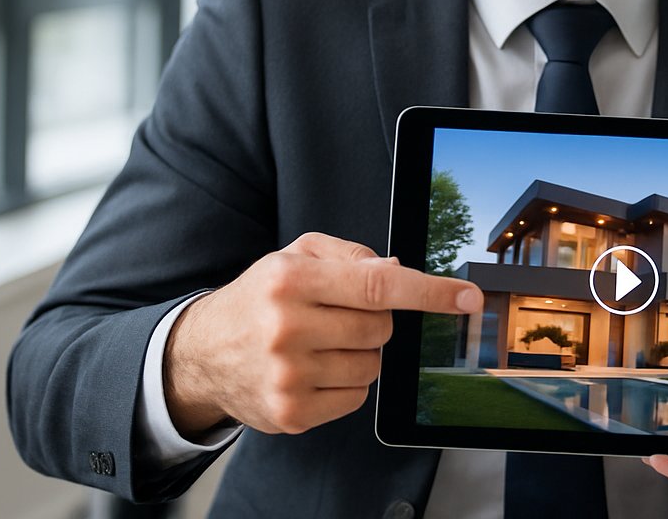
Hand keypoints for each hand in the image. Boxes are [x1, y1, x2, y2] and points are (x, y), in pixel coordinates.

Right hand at [163, 232, 481, 436]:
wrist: (201, 353)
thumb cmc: (260, 298)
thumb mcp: (295, 256)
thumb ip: (351, 256)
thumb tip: (398, 271)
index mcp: (291, 279)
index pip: (379, 285)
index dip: (430, 292)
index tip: (466, 297)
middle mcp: (287, 327)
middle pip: (380, 329)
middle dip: (373, 321)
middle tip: (338, 316)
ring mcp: (288, 375)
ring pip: (372, 366)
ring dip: (360, 354)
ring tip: (321, 344)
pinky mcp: (290, 412)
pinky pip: (356, 398)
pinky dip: (346, 384)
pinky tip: (313, 370)